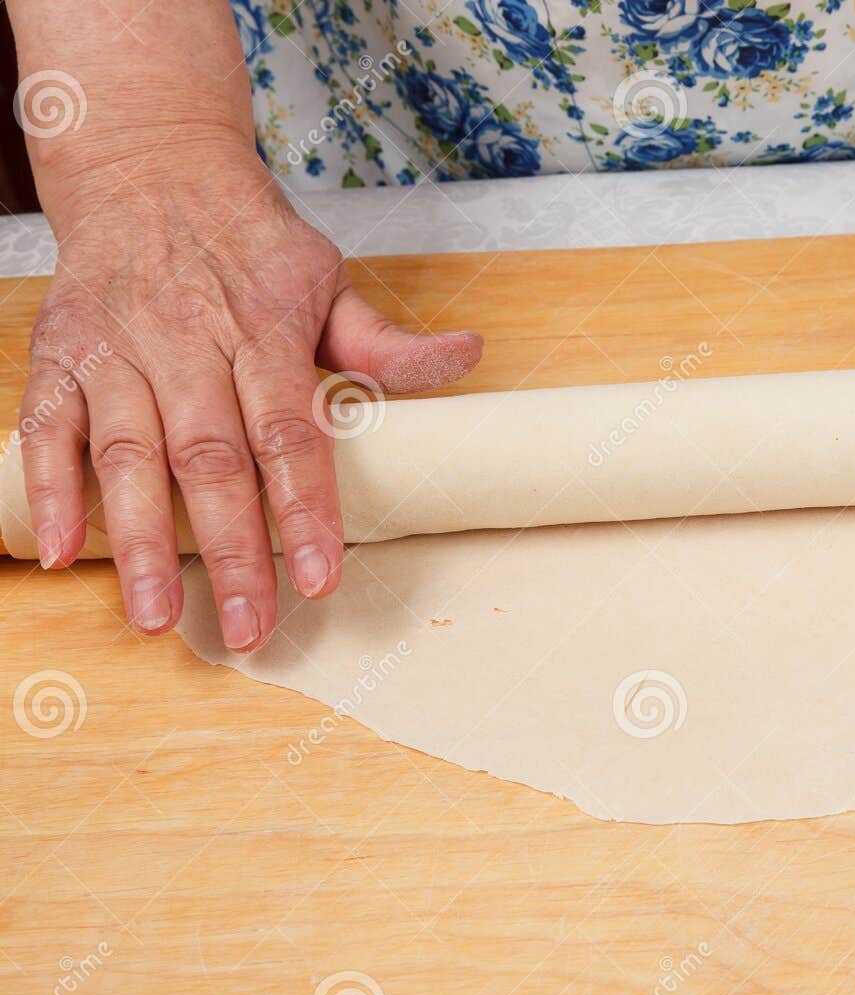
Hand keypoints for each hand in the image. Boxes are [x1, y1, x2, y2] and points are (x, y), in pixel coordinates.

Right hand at [20, 149, 483, 648]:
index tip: (321, 580)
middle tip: (249, 628)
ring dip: (140, 542)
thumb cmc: (249, 241)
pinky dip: (47, 488)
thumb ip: (385, 341)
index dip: (305, 511)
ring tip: (156, 617)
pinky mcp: (61, 356)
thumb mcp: (328, 279)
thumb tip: (467, 354)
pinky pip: (46, 427)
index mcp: (262, 332)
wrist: (150, 166)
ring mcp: (117, 352)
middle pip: (210, 461)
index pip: (289, 435)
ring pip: (126, 456)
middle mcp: (185, 345)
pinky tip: (61, 550)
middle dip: (230, 552)